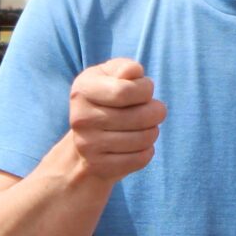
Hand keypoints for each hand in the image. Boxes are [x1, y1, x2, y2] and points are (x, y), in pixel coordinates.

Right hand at [68, 58, 165, 181]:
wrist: (87, 140)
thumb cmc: (107, 98)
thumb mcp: (111, 75)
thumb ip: (124, 68)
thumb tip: (133, 72)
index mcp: (82, 89)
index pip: (126, 91)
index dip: (145, 89)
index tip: (145, 91)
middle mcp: (80, 118)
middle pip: (140, 117)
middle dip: (156, 111)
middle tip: (155, 111)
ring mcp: (88, 145)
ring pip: (144, 139)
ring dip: (153, 131)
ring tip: (146, 127)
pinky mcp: (100, 166)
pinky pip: (141, 158)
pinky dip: (147, 150)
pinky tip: (138, 145)